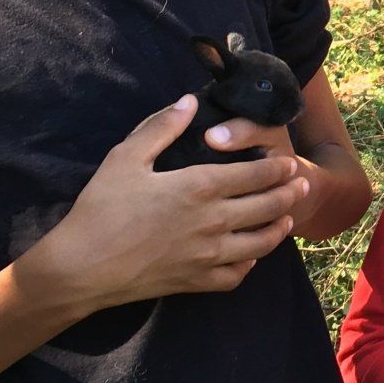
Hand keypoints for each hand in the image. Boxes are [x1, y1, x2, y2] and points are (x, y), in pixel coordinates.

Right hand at [21, 95, 308, 316]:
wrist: (81, 268)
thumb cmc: (101, 208)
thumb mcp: (126, 157)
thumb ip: (162, 126)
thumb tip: (189, 100)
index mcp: (199, 187)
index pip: (256, 176)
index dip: (278, 169)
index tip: (290, 162)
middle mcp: (213, 222)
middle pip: (267, 207)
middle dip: (290, 194)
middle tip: (302, 185)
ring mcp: (208, 255)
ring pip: (261, 244)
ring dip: (279, 229)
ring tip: (287, 218)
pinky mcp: (197, 282)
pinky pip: (236, 275)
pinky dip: (249, 264)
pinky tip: (250, 255)